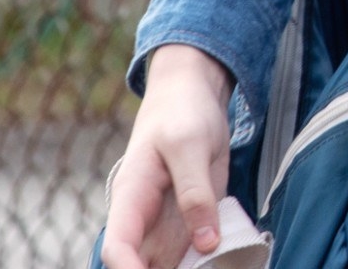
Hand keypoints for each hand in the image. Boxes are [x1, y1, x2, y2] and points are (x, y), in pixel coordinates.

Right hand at [100, 44, 233, 268]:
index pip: (117, 246)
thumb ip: (196, 192)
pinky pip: (192, 254)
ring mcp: (166, 222)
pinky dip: (207, 264)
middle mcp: (143, 218)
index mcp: (131, 197)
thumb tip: (205, 242)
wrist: (193, 95)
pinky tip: (230, 262)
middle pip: (140, 264)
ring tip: (222, 264)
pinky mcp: (189, 221)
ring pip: (166, 265)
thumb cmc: (182, 113)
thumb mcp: (191, 145)